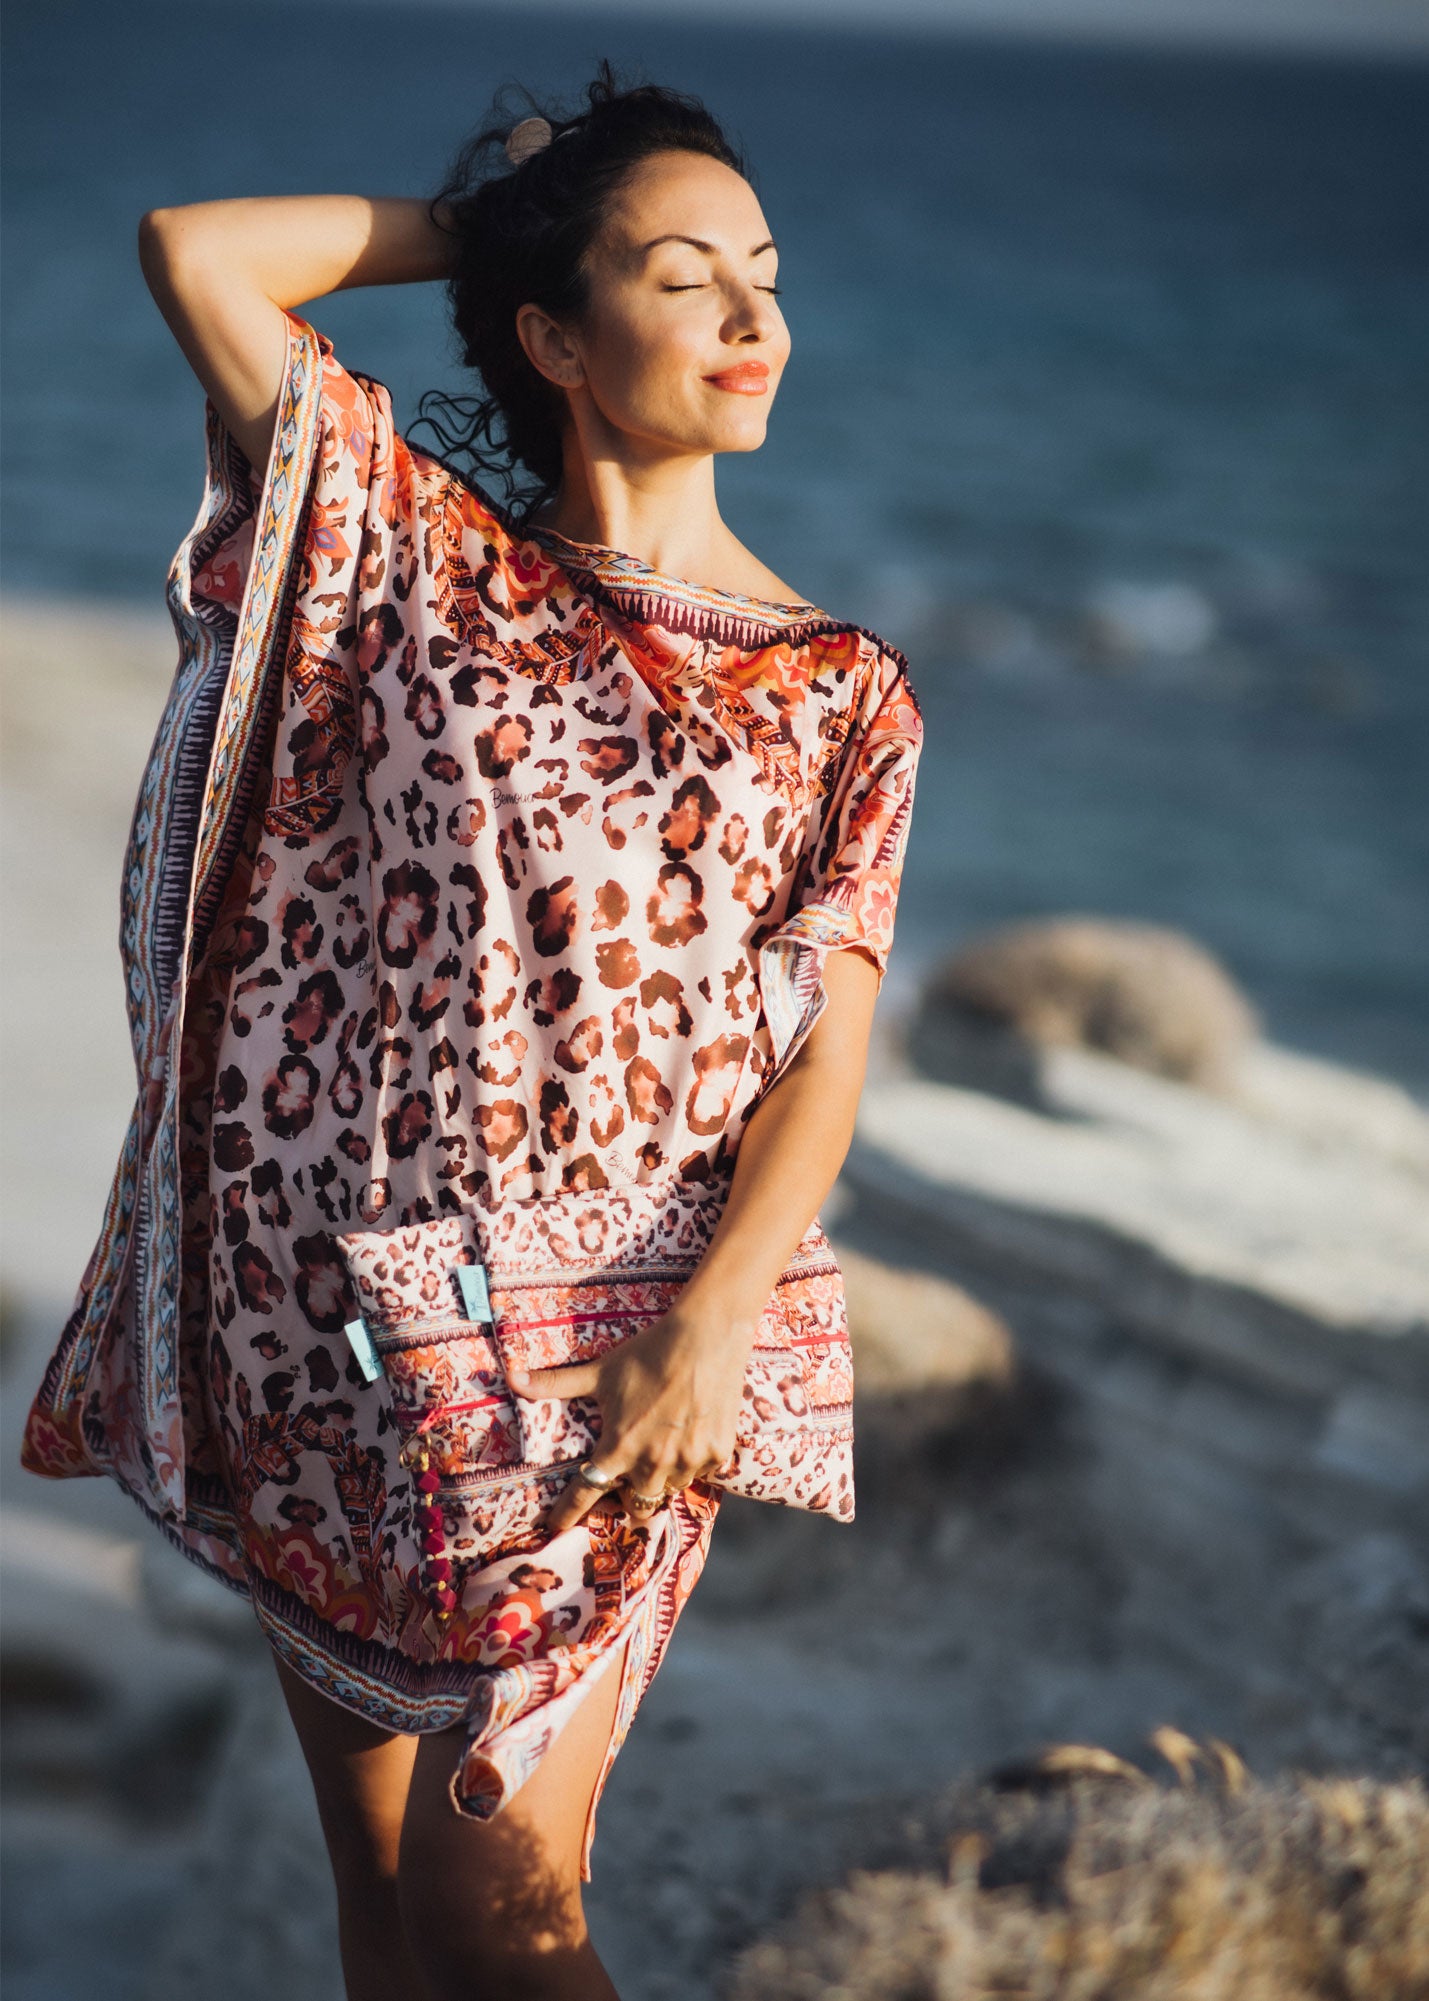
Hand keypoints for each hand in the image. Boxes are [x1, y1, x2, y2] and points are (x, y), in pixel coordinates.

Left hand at [509, 1300, 757, 1533]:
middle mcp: (652, 1463)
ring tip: (662, 1453)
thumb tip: (511, 1378)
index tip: (555, 1526)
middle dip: (629, 1500)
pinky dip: (692, 1462)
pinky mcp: (717, 1455)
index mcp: (619, 1447)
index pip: (585, 1492)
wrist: (706, 1336)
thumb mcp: (600, 1371)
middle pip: (636, 1505)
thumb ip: (556, 1383)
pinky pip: (700, 1473)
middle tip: (629, 1484)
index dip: (567, 1512)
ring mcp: (687, 1461)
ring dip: (662, 1480)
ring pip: (670, 1489)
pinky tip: (690, 1437)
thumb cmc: (647, 1352)